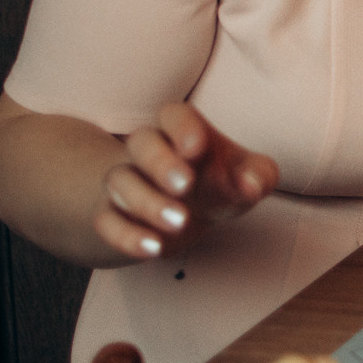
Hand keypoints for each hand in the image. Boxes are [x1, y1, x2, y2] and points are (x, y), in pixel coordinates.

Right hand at [93, 102, 276, 260]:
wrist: (186, 214)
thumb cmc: (224, 184)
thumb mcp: (250, 176)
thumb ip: (257, 176)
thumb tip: (251, 186)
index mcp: (183, 130)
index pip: (174, 115)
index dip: (183, 128)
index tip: (197, 149)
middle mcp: (149, 150)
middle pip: (141, 142)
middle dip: (161, 163)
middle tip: (185, 186)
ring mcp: (127, 181)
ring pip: (119, 181)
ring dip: (147, 203)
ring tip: (180, 222)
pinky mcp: (112, 214)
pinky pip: (105, 220)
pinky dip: (126, 235)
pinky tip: (153, 248)